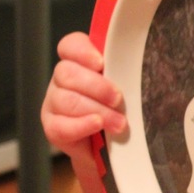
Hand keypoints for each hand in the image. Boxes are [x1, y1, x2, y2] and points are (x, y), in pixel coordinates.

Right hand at [41, 31, 126, 156]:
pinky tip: (97, 126)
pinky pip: (60, 126)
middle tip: (118, 99)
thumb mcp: (128, 87)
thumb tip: (140, 63)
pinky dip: (81, 125)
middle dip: (96, 86)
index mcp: (80, 63)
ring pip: (65, 99)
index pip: (70, 46)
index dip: (82, 52)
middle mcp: (63, 80)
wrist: (114, 146)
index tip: (101, 63)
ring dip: (97, 110)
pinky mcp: (52, 127)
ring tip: (119, 123)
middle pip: (67, 72)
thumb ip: (126, 72)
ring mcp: (54, 103)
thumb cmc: (122, 110)